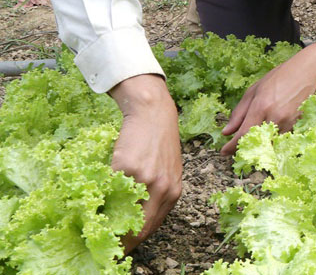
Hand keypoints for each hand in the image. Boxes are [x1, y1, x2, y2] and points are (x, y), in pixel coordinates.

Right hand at [108, 74, 182, 252]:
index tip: (118, 250)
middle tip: (103, 245)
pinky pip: (109, 191)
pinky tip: (92, 203)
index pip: (151, 228)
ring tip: (94, 227)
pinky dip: (99, 200)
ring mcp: (144, 179)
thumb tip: (132, 219)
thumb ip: (155, 194)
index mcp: (173, 192)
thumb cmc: (158, 143)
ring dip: (106, 223)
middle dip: (119, 241)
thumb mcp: (166, 172)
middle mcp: (161, 189)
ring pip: (121, 212)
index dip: (132, 242)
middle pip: (138, 228)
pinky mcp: (126, 168)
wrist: (153, 115)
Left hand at [220, 37, 315, 154]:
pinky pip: (283, 139)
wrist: (312, 70)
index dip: (231, 146)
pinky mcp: (301, 125)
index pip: (242, 134)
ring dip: (261, 145)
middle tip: (239, 147)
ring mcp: (290, 123)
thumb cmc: (283, 75)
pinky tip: (273, 132)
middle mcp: (275, 117)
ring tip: (257, 139)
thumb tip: (227, 131)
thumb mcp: (256, 89)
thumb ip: (239, 111)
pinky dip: (275, 139)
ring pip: (271, 144)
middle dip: (245, 148)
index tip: (224, 152)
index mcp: (261, 106)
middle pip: (256, 144)